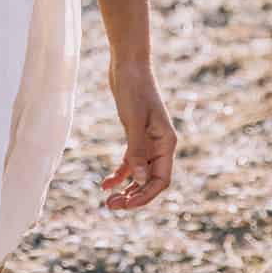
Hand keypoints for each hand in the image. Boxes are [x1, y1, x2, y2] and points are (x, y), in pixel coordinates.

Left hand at [101, 58, 176, 210]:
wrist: (127, 65)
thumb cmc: (134, 89)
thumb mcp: (133, 120)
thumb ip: (137, 150)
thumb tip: (141, 180)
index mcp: (167, 143)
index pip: (161, 180)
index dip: (146, 195)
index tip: (127, 204)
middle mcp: (160, 145)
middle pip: (151, 181)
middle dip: (134, 196)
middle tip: (112, 207)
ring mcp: (148, 141)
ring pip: (140, 174)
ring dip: (126, 189)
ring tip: (108, 202)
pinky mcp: (135, 136)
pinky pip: (129, 162)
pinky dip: (119, 174)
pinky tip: (104, 184)